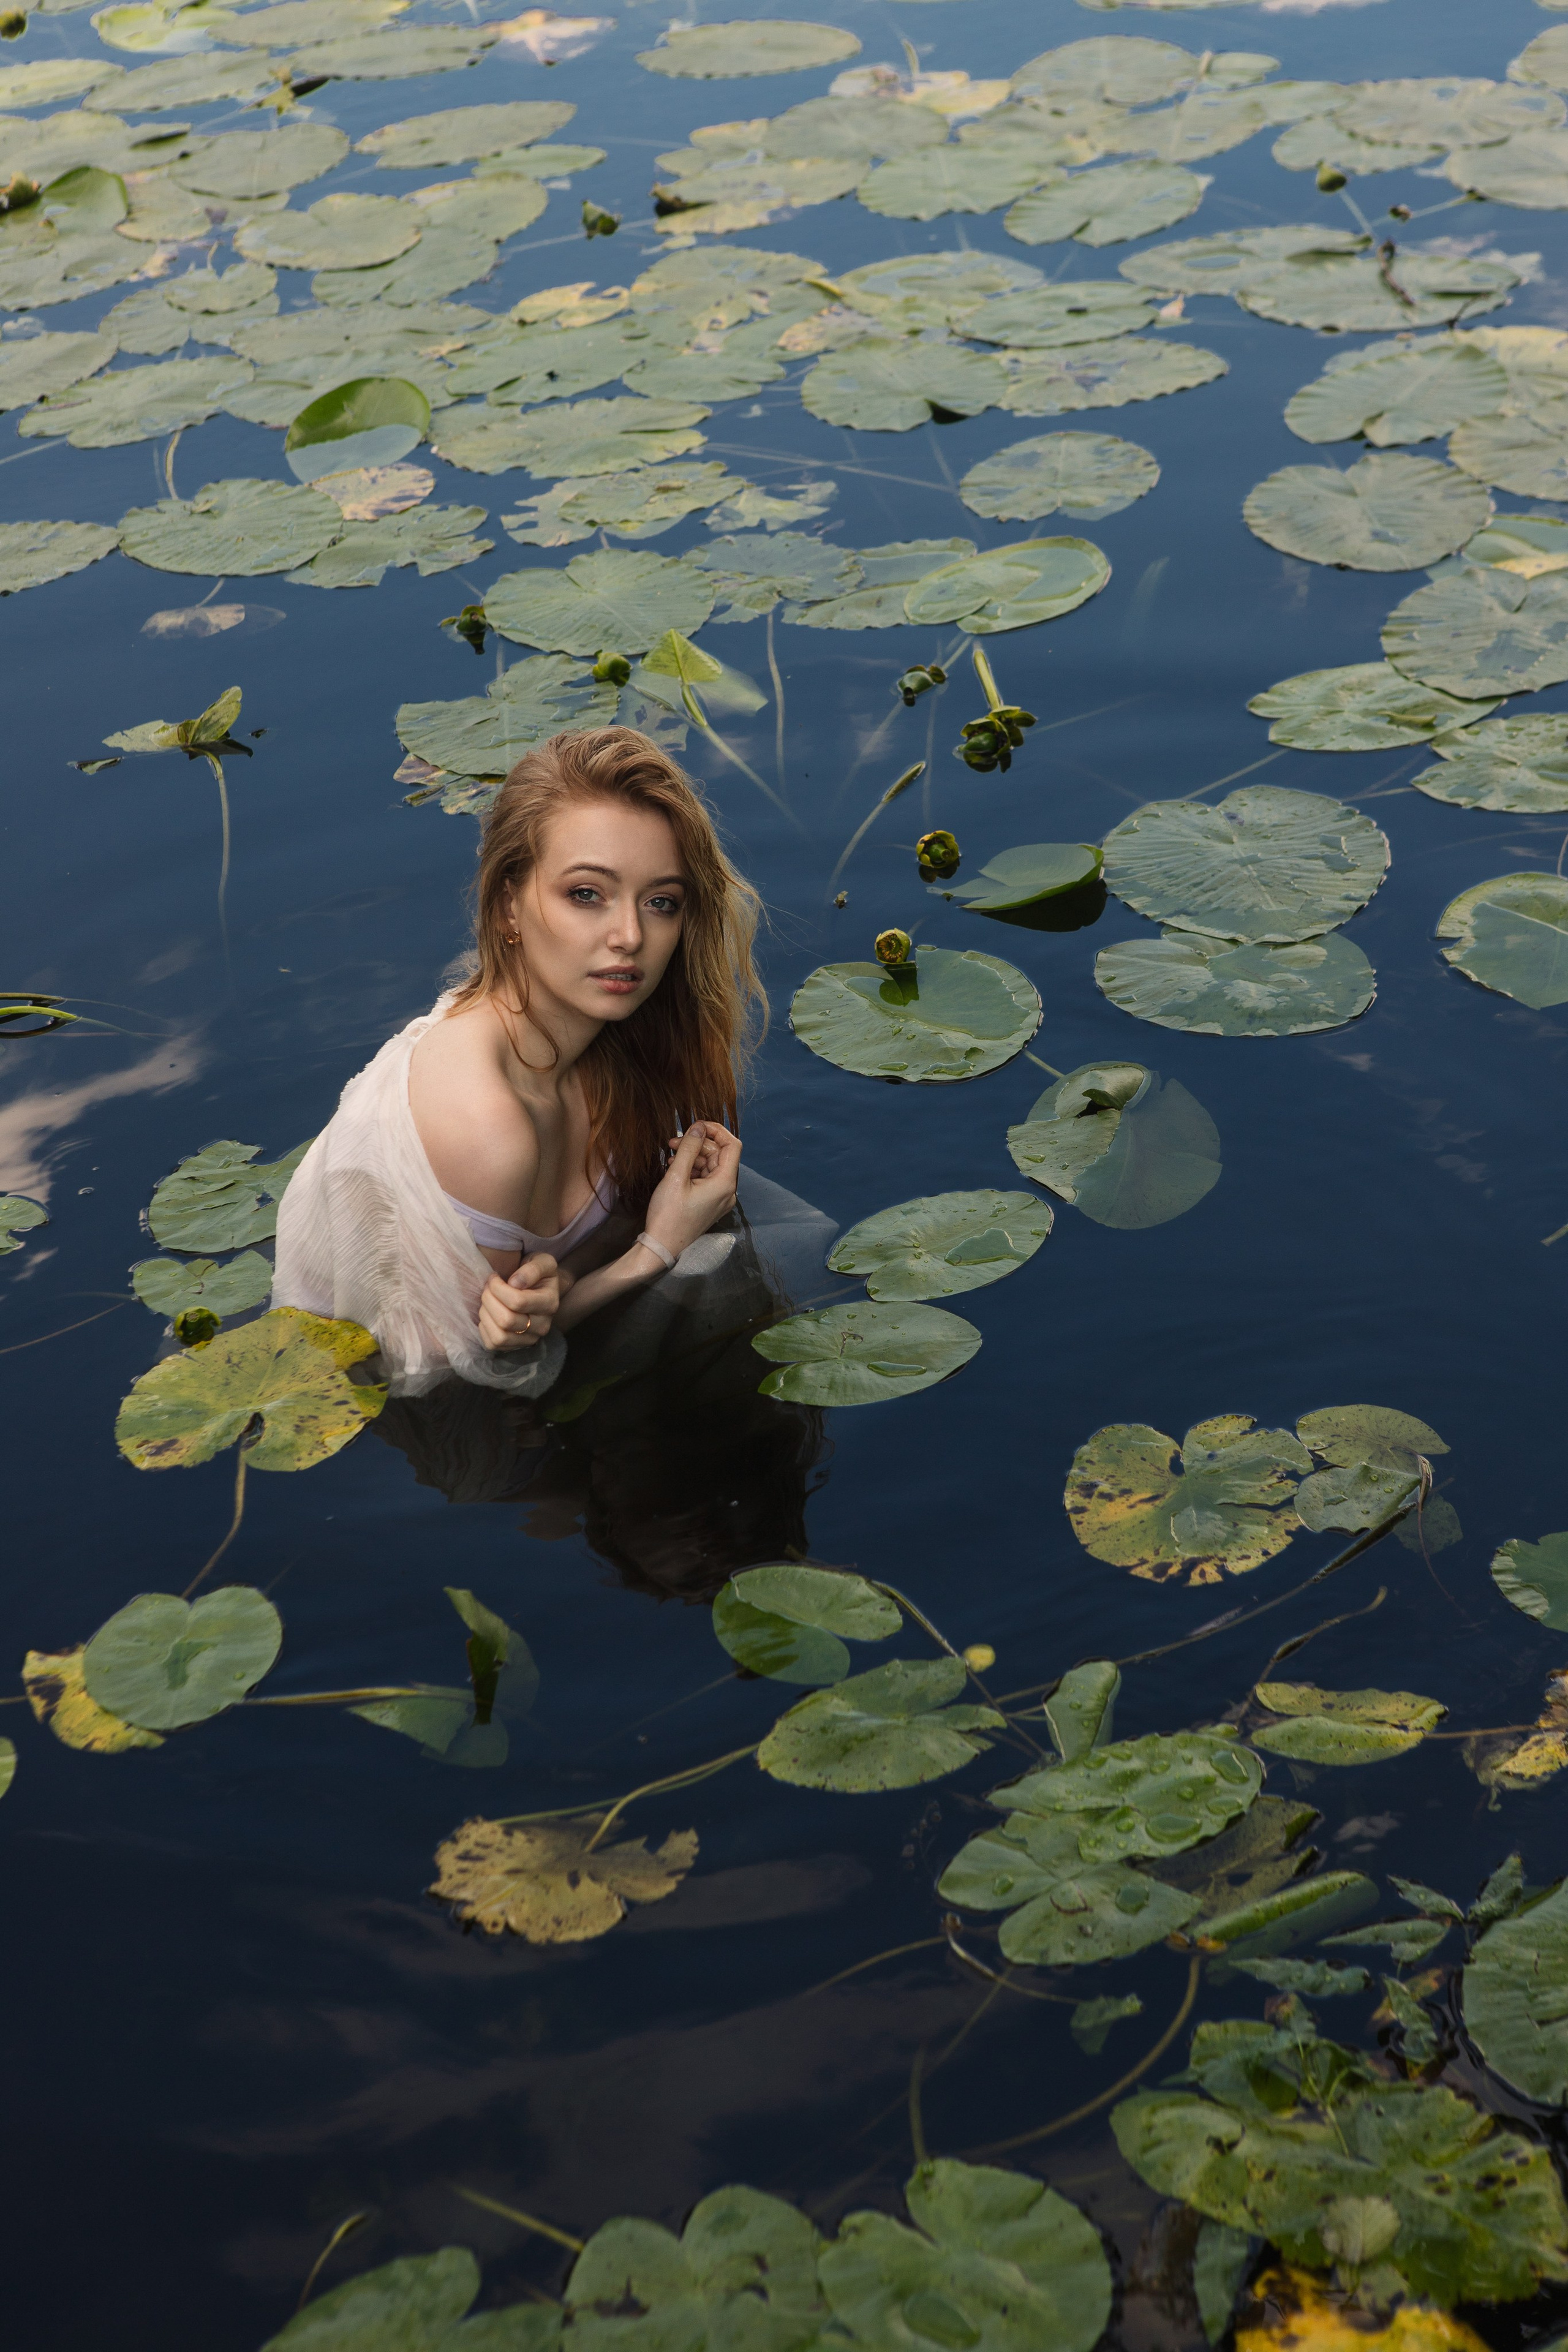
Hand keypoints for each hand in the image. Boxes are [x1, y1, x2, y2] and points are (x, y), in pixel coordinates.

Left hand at [478, 1252, 568, 1351]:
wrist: (539, 1288)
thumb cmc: (537, 1273)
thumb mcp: (542, 1261)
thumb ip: (533, 1269)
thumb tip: (515, 1283)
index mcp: (550, 1303)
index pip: (518, 1302)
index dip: (498, 1288)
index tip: (494, 1277)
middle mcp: (543, 1326)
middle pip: (506, 1320)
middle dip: (489, 1300)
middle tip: (487, 1288)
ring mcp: (529, 1339)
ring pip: (500, 1336)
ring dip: (486, 1315)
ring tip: (487, 1301)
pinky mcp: (515, 1346)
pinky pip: (493, 1344)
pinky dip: (485, 1328)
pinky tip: (488, 1313)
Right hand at [641, 1121, 741, 1264]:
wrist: (661, 1247)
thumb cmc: (668, 1214)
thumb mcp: (676, 1177)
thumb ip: (689, 1149)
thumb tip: (698, 1127)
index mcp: (725, 1183)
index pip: (732, 1146)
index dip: (716, 1131)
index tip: (696, 1125)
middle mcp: (728, 1191)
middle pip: (720, 1155)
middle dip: (698, 1144)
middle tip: (673, 1142)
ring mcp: (720, 1199)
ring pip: (711, 1166)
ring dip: (693, 1156)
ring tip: (670, 1155)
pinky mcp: (710, 1204)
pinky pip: (706, 1179)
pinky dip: (693, 1169)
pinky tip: (674, 1167)